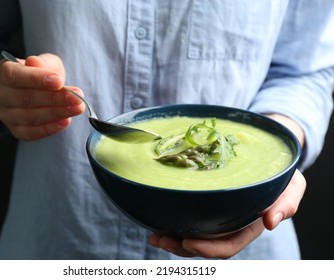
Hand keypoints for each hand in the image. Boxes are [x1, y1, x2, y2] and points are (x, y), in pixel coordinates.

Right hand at [0, 53, 84, 140]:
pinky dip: (49, 128)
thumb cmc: (34, 74)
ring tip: (77, 108)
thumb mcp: (42, 62)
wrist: (21, 91)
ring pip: (30, 117)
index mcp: (3, 72)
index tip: (59, 81)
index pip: (15, 76)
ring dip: (56, 113)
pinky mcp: (16, 130)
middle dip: (55, 98)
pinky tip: (65, 121)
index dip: (37, 79)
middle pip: (26, 98)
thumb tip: (36, 62)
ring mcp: (6, 115)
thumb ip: (43, 63)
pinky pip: (31, 132)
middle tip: (77, 97)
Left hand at [149, 114, 306, 258]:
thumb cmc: (279, 173)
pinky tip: (156, 222)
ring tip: (154, 236)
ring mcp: (216, 217)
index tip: (187, 241)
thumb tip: (271, 222)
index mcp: (249, 226)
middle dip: (181, 247)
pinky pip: (188, 220)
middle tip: (160, 239)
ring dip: (172, 240)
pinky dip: (172, 223)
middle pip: (204, 245)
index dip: (208, 249)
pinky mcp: (206, 206)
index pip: (228, 245)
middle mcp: (230, 225)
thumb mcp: (291, 184)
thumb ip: (287, 202)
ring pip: (193, 237)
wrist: (267, 157)